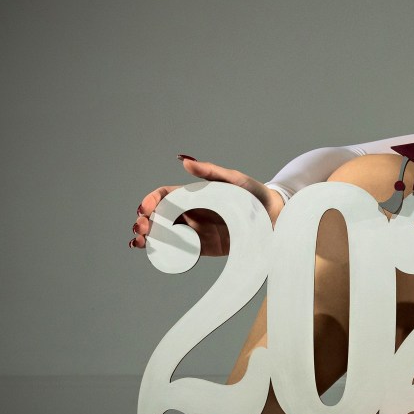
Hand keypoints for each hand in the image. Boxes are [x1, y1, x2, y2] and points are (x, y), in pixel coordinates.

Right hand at [129, 154, 284, 256]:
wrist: (275, 218)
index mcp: (194, 195)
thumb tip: (183, 160)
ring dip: (148, 237)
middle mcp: (192, 212)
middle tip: (140, 227)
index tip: (145, 208)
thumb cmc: (254, 193)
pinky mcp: (204, 248)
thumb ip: (210, 171)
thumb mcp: (233, 179)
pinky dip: (163, 252)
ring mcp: (196, 231)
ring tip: (139, 242)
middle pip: (160, 216)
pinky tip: (151, 253)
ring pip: (165, 234)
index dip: (152, 200)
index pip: (165, 196)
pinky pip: (180, 250)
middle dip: (145, 221)